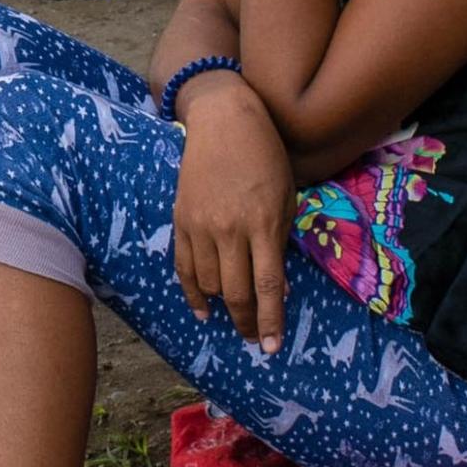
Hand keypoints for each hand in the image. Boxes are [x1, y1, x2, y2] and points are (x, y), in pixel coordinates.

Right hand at [170, 78, 292, 354]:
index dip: (270, 321)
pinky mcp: (181, 220)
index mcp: (263, 223)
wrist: (224, 119)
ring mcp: (201, 226)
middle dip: (247, 322)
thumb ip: (279, 243)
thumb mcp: (286, 198)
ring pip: (208, 284)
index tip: (271, 346)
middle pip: (236, 292)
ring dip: (223, 305)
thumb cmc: (266, 156)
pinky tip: (203, 310)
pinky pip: (183, 267)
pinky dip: (192, 293)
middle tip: (254, 338)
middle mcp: (230, 229)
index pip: (267, 286)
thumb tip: (276, 288)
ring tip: (236, 314)